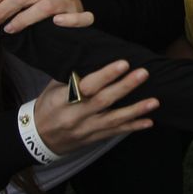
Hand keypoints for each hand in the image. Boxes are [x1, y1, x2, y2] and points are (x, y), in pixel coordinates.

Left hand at [0, 0, 93, 33]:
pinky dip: (68, 21)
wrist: (71, 21)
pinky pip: (79, 18)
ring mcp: (69, 0)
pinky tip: (55, 23)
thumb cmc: (42, 12)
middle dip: (0, 10)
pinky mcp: (81, 16)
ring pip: (44, 6)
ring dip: (21, 19)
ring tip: (7, 29)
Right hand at [31, 61, 157, 155]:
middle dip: (125, 87)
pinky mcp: (93, 138)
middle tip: (143, 73)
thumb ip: (72, 75)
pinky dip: (133, 127)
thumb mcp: (54, 88)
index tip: (123, 63)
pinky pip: (115, 132)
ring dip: (135, 110)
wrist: (38, 137)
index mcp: (63, 99)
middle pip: (103, 101)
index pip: (86, 86)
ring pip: (113, 120)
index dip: (105, 75)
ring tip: (154, 101)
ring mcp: (86, 129)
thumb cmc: (49, 105)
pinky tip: (149, 121)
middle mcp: (75, 115)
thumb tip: (94, 55)